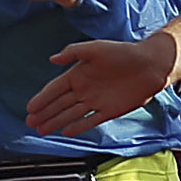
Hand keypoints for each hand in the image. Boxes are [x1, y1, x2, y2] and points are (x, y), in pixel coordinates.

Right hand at [25, 35, 180, 134]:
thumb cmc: (123, 53)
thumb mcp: (95, 48)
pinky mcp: (109, 110)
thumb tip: (52, 59)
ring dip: (56, 122)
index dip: (42, 98)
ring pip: (71, 114)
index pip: (55, 88)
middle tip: (31, 122)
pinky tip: (66, 132)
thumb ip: (73, 52)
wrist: (149, 65)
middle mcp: (85, 89)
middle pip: (60, 104)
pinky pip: (90, 121)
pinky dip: (78, 126)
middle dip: (44, 113)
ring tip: (42, 130)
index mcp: (79, 73)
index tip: (30, 108)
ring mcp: (96, 101)